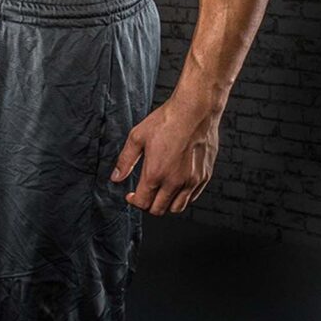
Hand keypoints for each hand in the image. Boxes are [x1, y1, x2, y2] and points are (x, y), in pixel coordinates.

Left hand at [110, 87, 221, 214]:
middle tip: (145, 193)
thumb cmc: (166, 120)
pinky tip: (176, 184)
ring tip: (160, 191)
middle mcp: (174, 182)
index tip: (131, 195)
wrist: (195, 111)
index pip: (142, 203)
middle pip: (158, 210)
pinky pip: (192, 197)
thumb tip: (116, 178)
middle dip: (148, 205)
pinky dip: (182, 197)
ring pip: (177, 208)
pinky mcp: (204, 176)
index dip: (133, 201)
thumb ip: (125, 160)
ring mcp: (191, 181)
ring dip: (165, 204)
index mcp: (155, 174)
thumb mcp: (137, 136)